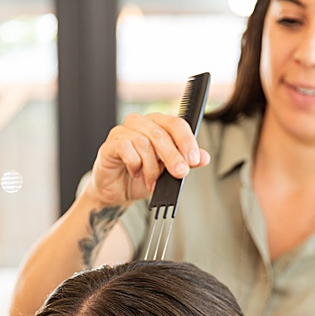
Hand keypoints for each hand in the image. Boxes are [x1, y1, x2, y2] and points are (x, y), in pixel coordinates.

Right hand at [85, 112, 210, 205]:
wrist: (116, 192)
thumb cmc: (140, 177)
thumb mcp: (168, 172)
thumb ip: (185, 162)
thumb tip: (204, 158)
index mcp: (157, 124)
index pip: (176, 124)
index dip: (186, 141)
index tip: (194, 160)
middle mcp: (140, 123)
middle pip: (160, 133)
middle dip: (173, 156)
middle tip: (180, 172)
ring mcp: (123, 132)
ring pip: (144, 143)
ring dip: (151, 167)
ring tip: (152, 181)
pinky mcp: (110, 144)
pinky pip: (126, 148)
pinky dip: (134, 164)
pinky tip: (135, 173)